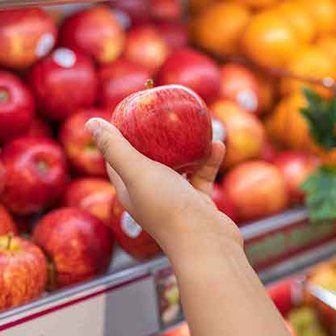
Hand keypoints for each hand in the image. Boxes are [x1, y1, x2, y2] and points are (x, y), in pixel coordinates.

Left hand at [86, 118, 241, 253]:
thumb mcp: (137, 172)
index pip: (117, 159)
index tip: (130, 116)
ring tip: (196, 127)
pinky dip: (208, 161)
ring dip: (187, 148)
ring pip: (179, 167)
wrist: (207, 243)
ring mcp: (174, 199)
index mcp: (130, 189)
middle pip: (149, 160)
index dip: (119, 137)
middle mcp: (149, 194)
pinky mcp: (196, 202)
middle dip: (155, 138)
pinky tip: (218, 145)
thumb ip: (115, 147)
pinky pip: (201, 175)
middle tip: (164, 116)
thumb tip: (90, 123)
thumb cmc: (167, 206)